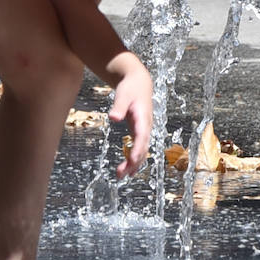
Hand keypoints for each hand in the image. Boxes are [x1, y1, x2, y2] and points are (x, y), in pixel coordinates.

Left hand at [108, 53, 152, 177]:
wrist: (139, 83)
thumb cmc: (130, 88)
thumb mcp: (123, 95)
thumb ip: (119, 106)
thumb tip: (113, 118)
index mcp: (143, 117)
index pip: (142, 136)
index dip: (138, 148)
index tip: (132, 160)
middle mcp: (146, 127)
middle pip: (142, 147)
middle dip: (133, 162)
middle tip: (121, 174)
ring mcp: (144, 130)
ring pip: (142, 151)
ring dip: (133, 164)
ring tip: (121, 176)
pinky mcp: (139, 132)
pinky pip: (139, 149)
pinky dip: (134, 159)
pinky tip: (127, 169)